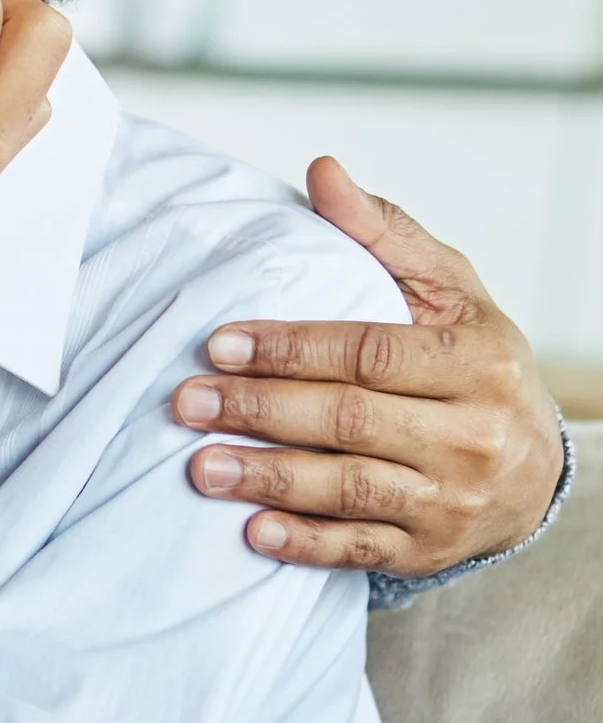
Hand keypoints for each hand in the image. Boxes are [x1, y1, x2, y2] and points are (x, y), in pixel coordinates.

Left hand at [174, 156, 564, 577]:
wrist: (538, 464)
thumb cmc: (474, 362)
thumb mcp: (447, 290)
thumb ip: (382, 234)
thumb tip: (321, 172)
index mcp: (474, 361)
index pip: (368, 353)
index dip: (288, 349)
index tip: (216, 343)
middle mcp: (472, 434)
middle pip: (350, 419)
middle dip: (259, 410)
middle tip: (185, 402)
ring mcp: (453, 499)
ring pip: (350, 488)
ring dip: (268, 478)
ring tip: (200, 466)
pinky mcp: (431, 550)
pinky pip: (360, 550)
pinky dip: (305, 542)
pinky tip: (251, 529)